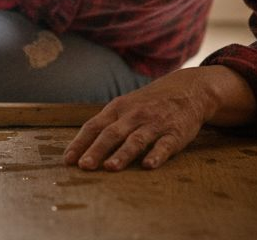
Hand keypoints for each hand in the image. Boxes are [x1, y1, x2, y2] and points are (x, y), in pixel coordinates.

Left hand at [63, 66, 253, 170]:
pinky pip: (165, 145)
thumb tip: (80, 147)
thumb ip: (107, 124)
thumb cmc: (149, 103)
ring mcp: (155, 123)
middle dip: (97, 150)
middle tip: (84, 167)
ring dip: (123, 154)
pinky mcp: (175, 132)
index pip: (94, 126)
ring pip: (136, 139)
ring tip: (110, 167)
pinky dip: (156, 155)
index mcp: (118, 109)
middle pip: (111, 133)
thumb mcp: (125, 106)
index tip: (68, 160)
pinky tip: (148, 165)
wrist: (187, 90)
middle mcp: (134, 115)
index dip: (80, 143)